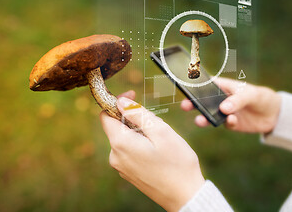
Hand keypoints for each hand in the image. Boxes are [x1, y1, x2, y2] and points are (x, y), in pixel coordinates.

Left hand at [100, 91, 204, 211]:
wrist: (185, 196)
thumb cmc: (177, 163)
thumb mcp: (160, 131)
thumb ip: (137, 113)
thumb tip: (120, 100)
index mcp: (120, 143)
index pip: (105, 115)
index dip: (117, 102)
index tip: (133, 96)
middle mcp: (115, 156)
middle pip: (116, 126)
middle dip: (133, 118)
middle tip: (157, 122)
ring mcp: (121, 167)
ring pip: (124, 138)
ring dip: (139, 131)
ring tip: (160, 140)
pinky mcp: (129, 174)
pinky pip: (129, 151)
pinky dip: (140, 144)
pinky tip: (158, 151)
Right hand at [181, 78, 280, 132]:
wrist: (274, 114)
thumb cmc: (260, 96)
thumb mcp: (250, 94)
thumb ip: (237, 100)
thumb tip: (223, 109)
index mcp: (222, 86)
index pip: (206, 84)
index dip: (195, 85)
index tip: (186, 88)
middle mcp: (220, 99)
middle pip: (203, 101)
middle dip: (193, 103)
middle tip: (185, 106)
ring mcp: (224, 112)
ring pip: (209, 115)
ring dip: (204, 118)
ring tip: (199, 120)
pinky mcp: (230, 123)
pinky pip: (224, 124)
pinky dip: (227, 122)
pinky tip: (232, 120)